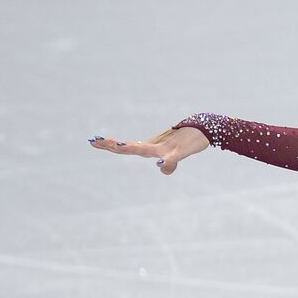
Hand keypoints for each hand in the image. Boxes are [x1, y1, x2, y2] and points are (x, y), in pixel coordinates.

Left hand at [88, 125, 209, 174]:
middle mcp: (156, 147)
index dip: (111, 145)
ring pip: (146, 151)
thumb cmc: (186, 140)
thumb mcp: (177, 155)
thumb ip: (168, 162)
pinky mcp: (180, 152)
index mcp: (151, 148)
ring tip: (118, 146)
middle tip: (95, 141)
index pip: (126, 147)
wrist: (202, 128)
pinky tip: (160, 164)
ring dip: (131, 149)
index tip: (94, 141)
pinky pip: (172, 159)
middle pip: (130, 147)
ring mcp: (167, 149)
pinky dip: (166, 162)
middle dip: (113, 145)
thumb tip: (162, 169)